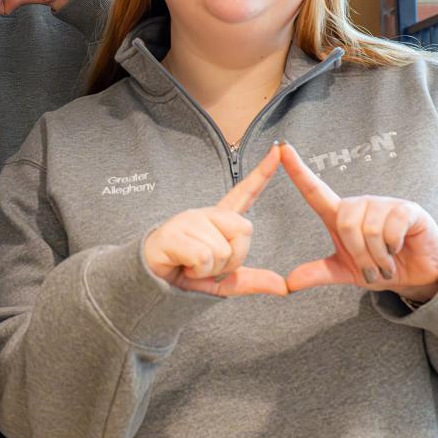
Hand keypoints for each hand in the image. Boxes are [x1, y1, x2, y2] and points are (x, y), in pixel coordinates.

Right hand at [142, 144, 286, 296]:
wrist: (153, 285)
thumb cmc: (187, 275)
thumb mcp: (225, 281)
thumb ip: (254, 280)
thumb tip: (284, 287)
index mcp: (219, 221)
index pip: (245, 193)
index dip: (262, 173)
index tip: (278, 150)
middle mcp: (205, 215)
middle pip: (245, 230)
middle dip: (234, 259)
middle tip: (211, 267)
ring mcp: (187, 221)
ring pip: (223, 250)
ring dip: (211, 270)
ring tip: (192, 267)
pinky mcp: (172, 233)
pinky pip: (203, 257)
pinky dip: (197, 271)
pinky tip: (183, 266)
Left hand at [277, 143, 437, 301]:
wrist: (418, 273)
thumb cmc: (380, 265)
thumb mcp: (346, 272)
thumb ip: (319, 273)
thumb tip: (288, 283)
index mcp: (341, 216)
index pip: (314, 190)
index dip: (297, 170)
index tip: (282, 148)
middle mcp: (360, 204)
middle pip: (345, 223)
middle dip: (359, 255)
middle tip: (373, 268)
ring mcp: (384, 204)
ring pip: (369, 229)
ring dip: (378, 256)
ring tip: (387, 261)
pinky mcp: (406, 209)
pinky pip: (391, 229)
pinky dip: (394, 247)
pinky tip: (400, 248)